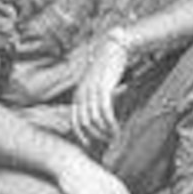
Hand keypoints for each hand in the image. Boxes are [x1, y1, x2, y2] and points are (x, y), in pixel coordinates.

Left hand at [71, 32, 129, 152]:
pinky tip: (117, 129)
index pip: (74, 122)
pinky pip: (105, 112)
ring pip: (94, 120)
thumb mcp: (96, 83)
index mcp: (78, 95)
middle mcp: (81, 94)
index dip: (82, 135)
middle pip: (83, 123)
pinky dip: (110, 123)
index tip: (91, 145)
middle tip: (106, 143)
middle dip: (95, 136)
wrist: (114, 48)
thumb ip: (94, 97)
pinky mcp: (103, 89)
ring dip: (104, 132)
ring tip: (114, 137)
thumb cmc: (107, 66)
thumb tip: (99, 112)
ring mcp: (91, 92)